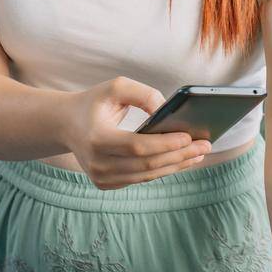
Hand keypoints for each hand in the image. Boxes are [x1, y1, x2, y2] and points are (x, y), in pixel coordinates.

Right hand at [59, 77, 210, 189]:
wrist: (66, 124)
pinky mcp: (106, 184)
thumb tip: (168, 111)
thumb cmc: (95, 102)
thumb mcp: (116, 87)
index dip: (166, 143)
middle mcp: (97, 163)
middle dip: (180, 155)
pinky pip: (141, 178)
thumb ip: (144, 94)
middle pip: (147, 165)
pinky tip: (182, 159)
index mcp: (96, 139)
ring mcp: (100, 177)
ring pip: (147, 175)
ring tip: (199, 153)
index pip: (138, 147)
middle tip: (206, 146)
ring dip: (176, 165)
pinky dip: (163, 169)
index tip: (191, 137)